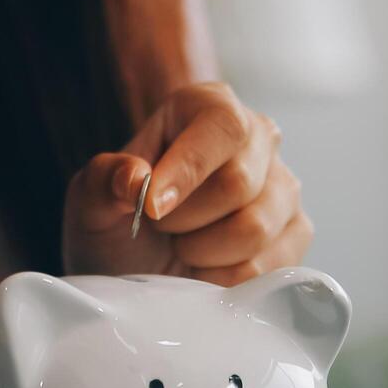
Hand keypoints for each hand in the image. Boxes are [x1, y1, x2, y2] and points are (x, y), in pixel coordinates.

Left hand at [62, 82, 311, 284]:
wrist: (132, 267)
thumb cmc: (116, 219)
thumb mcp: (90, 199)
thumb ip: (104, 180)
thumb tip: (135, 179)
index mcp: (209, 107)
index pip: (221, 127)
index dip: (187, 170)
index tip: (151, 209)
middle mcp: (258, 138)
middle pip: (238, 183)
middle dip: (184, 221)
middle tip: (160, 227)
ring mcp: (283, 186)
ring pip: (255, 229)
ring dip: (202, 252)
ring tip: (181, 244)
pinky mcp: (296, 233)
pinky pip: (268, 267)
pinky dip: (223, 280)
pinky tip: (204, 268)